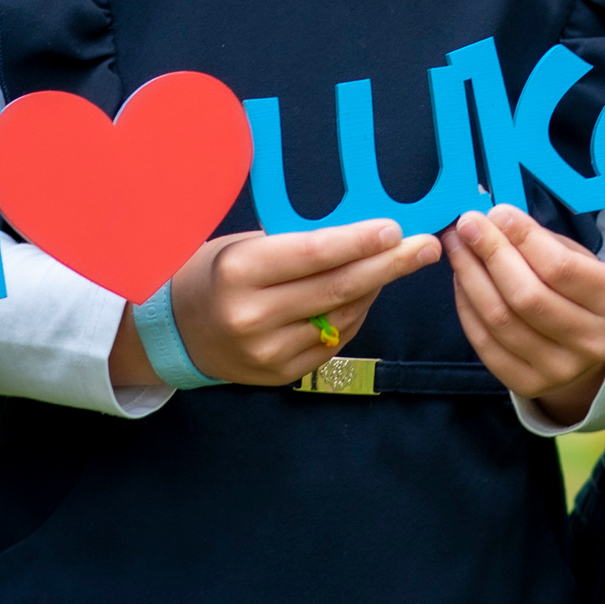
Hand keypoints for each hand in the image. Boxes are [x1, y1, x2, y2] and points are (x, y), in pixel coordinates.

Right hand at [164, 221, 438, 385]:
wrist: (178, 330)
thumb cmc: (218, 272)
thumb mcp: (246, 245)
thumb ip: (298, 246)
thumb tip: (365, 236)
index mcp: (241, 272)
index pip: (314, 254)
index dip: (360, 241)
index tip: (397, 228)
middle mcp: (254, 316)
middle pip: (338, 288)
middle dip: (389, 265)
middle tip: (426, 246)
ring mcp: (268, 352)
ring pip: (343, 316)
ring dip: (376, 288)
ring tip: (397, 262)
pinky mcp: (281, 374)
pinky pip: (334, 339)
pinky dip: (355, 315)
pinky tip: (363, 294)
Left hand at [447, 205, 604, 425]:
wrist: (589, 346)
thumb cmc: (578, 289)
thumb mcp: (577, 258)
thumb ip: (539, 240)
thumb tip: (492, 220)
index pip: (560, 267)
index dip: (522, 237)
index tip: (495, 212)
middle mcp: (593, 341)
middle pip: (527, 296)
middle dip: (490, 253)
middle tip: (466, 225)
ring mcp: (561, 370)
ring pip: (501, 319)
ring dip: (470, 277)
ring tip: (458, 247)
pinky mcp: (529, 384)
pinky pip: (486, 344)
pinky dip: (467, 307)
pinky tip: (461, 280)